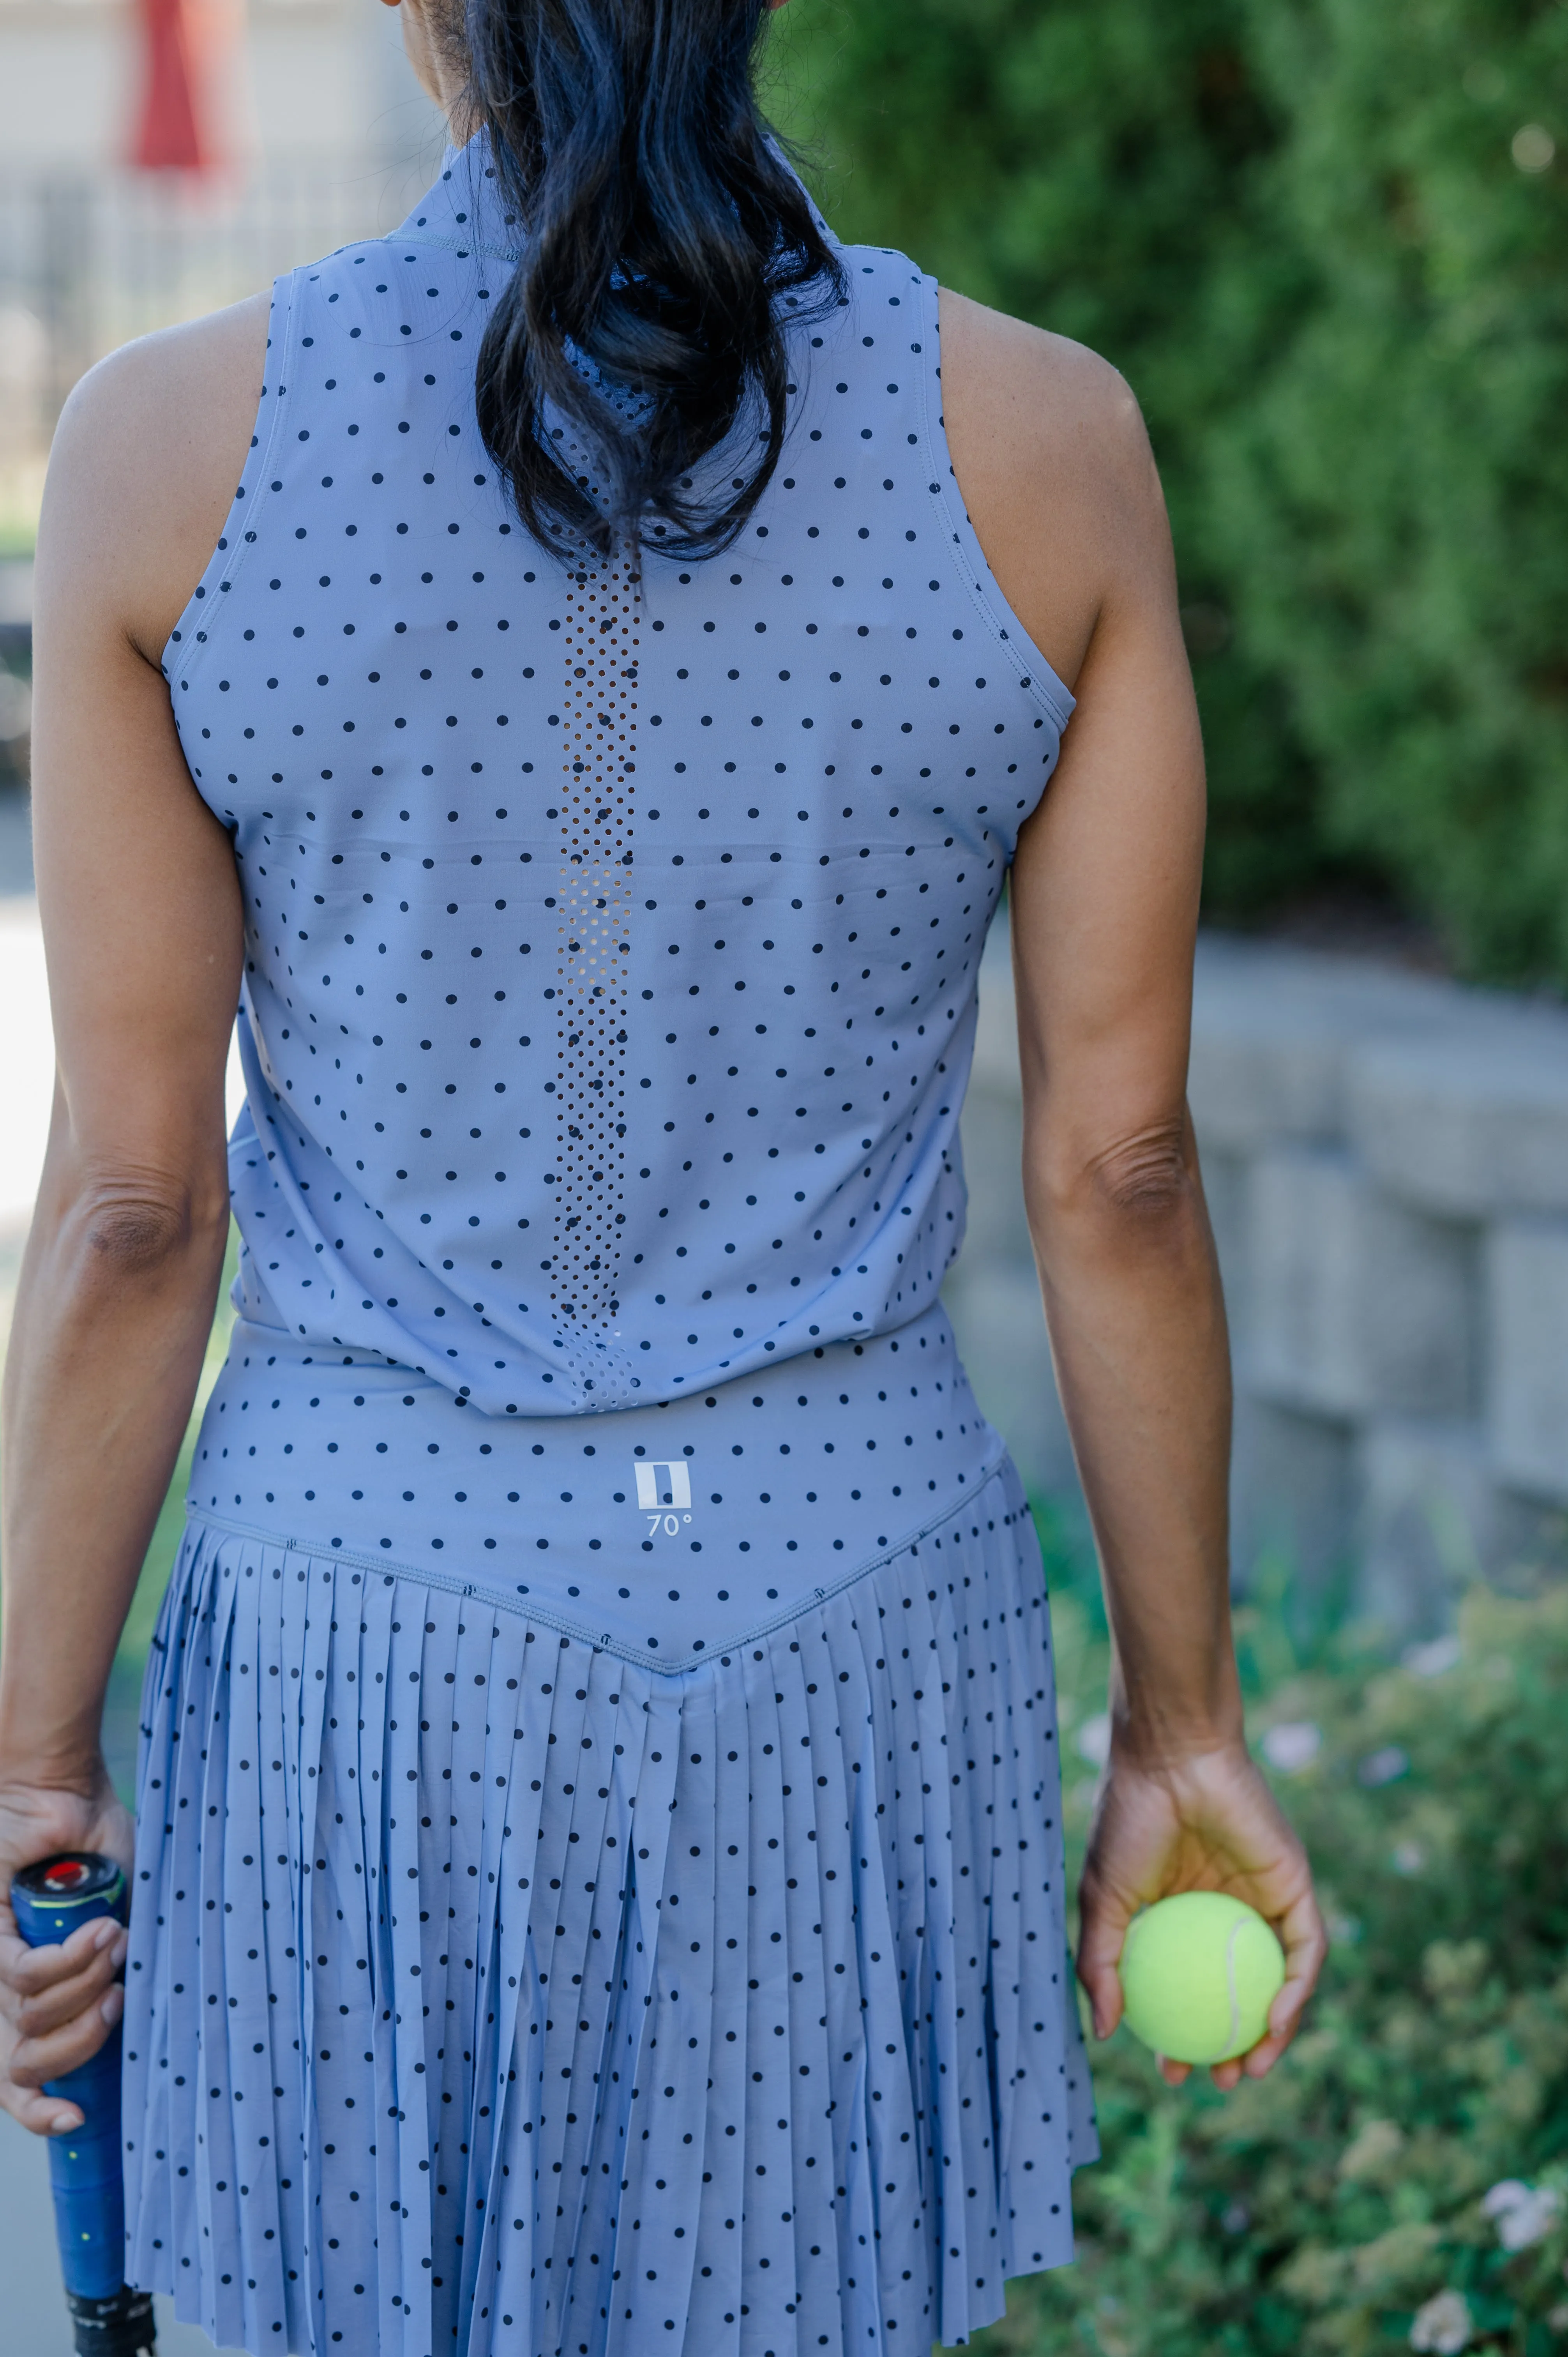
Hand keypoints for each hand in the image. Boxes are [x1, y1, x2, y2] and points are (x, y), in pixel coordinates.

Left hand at [0, 1764, 135, 2135]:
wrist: (65, 1792)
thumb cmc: (94, 1851)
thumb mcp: (121, 1920)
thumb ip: (124, 1967)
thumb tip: (138, 2016)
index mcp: (42, 1996)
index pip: (19, 2079)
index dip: (39, 2111)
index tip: (76, 2120)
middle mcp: (11, 1989)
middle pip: (25, 2065)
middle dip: (79, 2047)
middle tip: (117, 2000)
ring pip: (30, 2022)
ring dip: (84, 1989)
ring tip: (114, 1943)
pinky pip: (24, 1976)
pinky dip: (70, 1962)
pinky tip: (102, 1933)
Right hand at [1076, 1736, 1325, 2090]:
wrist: (1171, 1759)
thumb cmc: (1131, 1820)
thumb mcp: (1104, 1901)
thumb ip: (1102, 1964)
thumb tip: (1105, 2033)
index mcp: (1184, 1920)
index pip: (1191, 1991)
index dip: (1185, 2038)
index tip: (1175, 2072)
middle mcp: (1228, 1915)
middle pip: (1241, 1995)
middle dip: (1237, 2047)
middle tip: (1222, 2080)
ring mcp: (1263, 1901)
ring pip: (1280, 1981)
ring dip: (1274, 2033)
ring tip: (1251, 2068)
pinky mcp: (1295, 1886)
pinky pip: (1305, 1949)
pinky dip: (1296, 1991)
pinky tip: (1275, 2021)